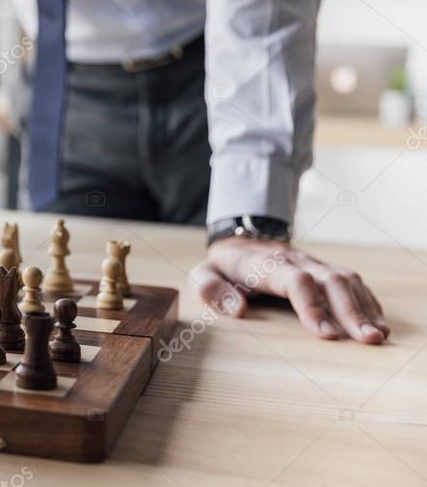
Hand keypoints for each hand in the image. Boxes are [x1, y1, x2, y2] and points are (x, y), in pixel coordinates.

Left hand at [191, 237, 389, 343]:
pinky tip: (378, 323)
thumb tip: (237, 309)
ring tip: (379, 336)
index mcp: (265, 264)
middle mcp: (295, 261)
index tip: (326, 334)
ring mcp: (313, 264)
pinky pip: (352, 282)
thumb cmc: (223, 269)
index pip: (295, 281)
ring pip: (346, 280)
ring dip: (365, 307)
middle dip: (351, 310)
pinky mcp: (324, 271)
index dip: (312, 306)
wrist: (240, 243)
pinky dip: (367, 301)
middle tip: (368, 340)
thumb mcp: (203, 275)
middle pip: (330, 280)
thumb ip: (211, 289)